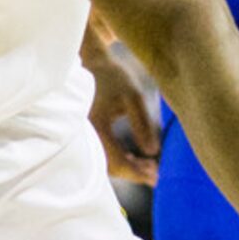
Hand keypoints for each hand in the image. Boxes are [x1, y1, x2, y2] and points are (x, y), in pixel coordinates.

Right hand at [87, 49, 159, 186]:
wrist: (90, 64)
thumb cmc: (113, 77)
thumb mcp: (133, 97)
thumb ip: (143, 125)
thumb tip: (153, 152)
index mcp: (95, 125)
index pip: (116, 160)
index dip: (136, 172)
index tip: (155, 175)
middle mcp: (84, 134)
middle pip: (108, 166)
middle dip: (132, 172)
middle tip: (155, 174)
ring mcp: (82, 135)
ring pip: (103, 162)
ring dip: (125, 166)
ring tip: (148, 165)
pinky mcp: (85, 133)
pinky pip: (100, 153)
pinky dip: (116, 159)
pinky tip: (132, 157)